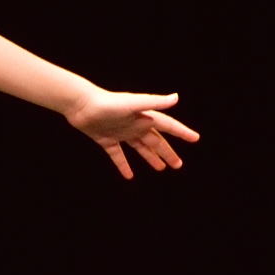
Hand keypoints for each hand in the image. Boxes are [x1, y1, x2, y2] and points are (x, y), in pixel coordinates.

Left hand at [62, 88, 197, 177]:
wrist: (80, 105)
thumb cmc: (107, 103)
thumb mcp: (133, 103)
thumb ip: (154, 102)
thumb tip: (176, 98)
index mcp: (144, 117)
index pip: (167, 126)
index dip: (181, 132)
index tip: (195, 138)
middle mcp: (134, 124)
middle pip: (155, 141)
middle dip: (168, 152)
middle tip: (178, 165)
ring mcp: (121, 132)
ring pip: (140, 148)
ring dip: (151, 158)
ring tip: (161, 169)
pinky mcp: (107, 139)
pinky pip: (118, 155)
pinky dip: (124, 165)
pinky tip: (129, 176)